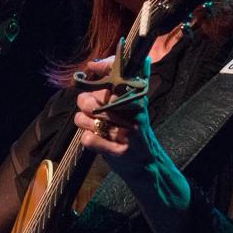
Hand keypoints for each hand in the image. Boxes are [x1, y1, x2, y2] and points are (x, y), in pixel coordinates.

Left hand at [75, 55, 191, 232]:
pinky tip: (97, 141)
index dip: (103, 66)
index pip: (119, 73)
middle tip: (91, 112)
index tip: (92, 67)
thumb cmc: (134, 133)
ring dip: (84, 124)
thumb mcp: (133, 106)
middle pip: (91, 99)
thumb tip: (94, 65)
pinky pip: (88, 140)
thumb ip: (116, 87)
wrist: (148, 167)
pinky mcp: (120, 151)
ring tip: (94, 127)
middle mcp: (134, 112)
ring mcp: (128, 132)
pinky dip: (88, 140)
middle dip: (85, 104)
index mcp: (137, 98)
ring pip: (86, 119)